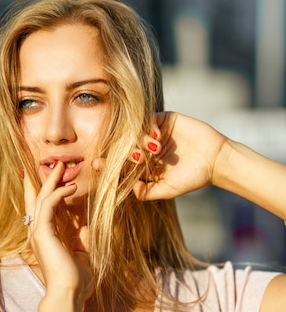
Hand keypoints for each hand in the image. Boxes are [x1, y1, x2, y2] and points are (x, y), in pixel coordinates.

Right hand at [23, 162, 93, 303]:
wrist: (68, 294)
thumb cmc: (75, 281)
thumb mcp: (82, 256)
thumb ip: (82, 240)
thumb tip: (86, 226)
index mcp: (45, 238)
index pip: (41, 210)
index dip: (43, 192)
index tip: (46, 177)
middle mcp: (38, 233)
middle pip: (38, 199)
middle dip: (46, 180)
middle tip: (56, 163)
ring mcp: (38, 232)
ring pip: (42, 198)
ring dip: (52, 181)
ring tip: (63, 166)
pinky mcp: (43, 232)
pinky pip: (49, 205)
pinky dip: (59, 194)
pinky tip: (72, 187)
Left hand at [92, 112, 226, 201]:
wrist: (216, 159)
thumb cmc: (193, 177)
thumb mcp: (167, 189)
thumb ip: (147, 192)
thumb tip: (128, 191)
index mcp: (144, 165)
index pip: (122, 164)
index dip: (108, 164)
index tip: (96, 163)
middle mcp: (146, 149)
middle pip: (125, 147)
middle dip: (124, 152)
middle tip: (133, 157)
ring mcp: (154, 133)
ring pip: (135, 133)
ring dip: (139, 141)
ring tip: (153, 149)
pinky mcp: (165, 120)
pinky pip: (148, 120)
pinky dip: (148, 128)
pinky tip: (158, 138)